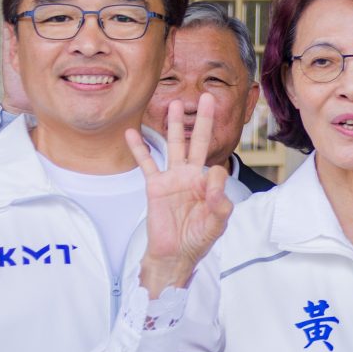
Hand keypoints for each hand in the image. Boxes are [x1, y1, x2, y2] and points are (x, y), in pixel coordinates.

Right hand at [132, 97, 232, 295]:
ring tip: (175, 103)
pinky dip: (139, 148)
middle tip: (208, 98)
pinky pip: (146, 163)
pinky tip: (132, 132)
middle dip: (204, 120)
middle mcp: (191, 175)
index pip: (215, 167)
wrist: (174, 253)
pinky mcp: (154, 186)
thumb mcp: (217, 223)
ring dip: (173, 125)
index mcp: (209, 183)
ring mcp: (172, 178)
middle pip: (198, 142)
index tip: (210, 195)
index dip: (214, 178)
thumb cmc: (198, 239)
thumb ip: (220, 201)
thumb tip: (215, 173)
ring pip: (173, 145)